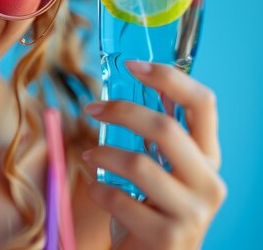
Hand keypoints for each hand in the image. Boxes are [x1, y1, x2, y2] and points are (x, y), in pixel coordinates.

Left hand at [82, 61, 225, 249]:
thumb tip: (124, 90)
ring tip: (86, 156)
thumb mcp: (162, 169)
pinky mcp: (170, 238)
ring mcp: (193, 213)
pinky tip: (95, 190)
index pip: (203, 104)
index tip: (132, 65)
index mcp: (208, 158)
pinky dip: (98, 190)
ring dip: (102, 154)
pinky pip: (121, 200)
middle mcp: (210, 183)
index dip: (169, 78)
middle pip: (166, 128)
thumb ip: (156, 138)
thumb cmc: (151, 207)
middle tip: (91, 108)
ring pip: (140, 164)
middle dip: (122, 111)